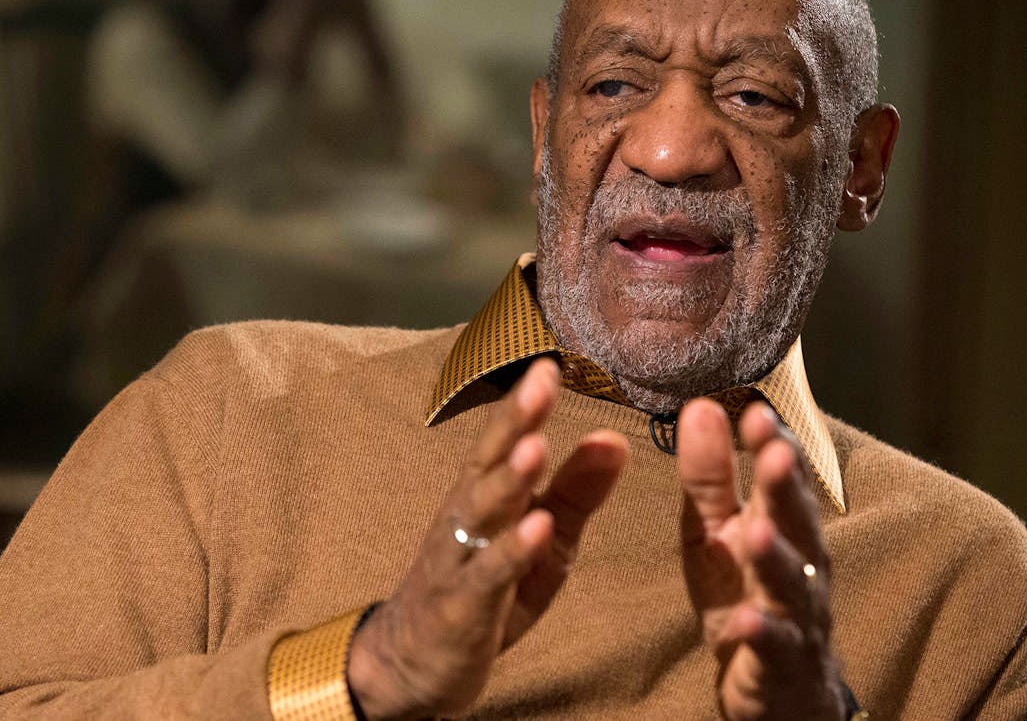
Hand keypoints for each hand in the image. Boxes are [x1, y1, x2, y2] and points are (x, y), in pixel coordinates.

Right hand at [347, 358, 628, 719]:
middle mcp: (465, 515)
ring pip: (482, 511)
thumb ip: (576, 491)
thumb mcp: (541, 540)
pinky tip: (538, 527)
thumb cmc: (483, 589)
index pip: (504, 439)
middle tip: (540, 381)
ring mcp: (459, 558)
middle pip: (488, 461)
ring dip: (509, 479)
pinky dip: (512, 550)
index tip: (550, 363)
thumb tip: (614, 439)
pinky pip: (488, 573)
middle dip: (514, 420)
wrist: (412, 662)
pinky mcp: (462, 605)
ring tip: (537, 446)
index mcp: (484, 494)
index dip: (524, 403)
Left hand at [676, 399, 845, 720]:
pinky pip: (775, 647)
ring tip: (755, 531)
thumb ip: (709, 474)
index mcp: (780, 523)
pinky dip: (762, 633)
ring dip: (776, 556)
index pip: (783, 475)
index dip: (774, 443)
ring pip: (793, 583)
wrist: (777, 687)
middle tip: (773, 451)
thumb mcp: (716, 529)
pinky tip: (745, 622)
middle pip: (797, 520)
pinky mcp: (783, 663)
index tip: (756, 410)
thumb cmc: (744, 591)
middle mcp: (800, 563)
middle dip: (786, 486)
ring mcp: (796, 614)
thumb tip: (700, 405)